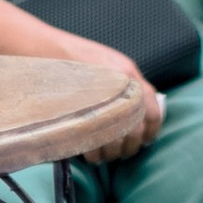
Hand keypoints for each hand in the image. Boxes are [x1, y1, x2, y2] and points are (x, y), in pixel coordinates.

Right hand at [51, 36, 161, 154]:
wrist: (49, 49)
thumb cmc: (80, 57)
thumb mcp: (112, 64)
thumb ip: (129, 85)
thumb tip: (141, 113)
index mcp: (131, 75)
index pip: (153, 112)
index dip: (151, 131)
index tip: (145, 141)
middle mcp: (120, 88)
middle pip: (136, 131)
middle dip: (130, 147)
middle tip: (122, 152)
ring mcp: (100, 101)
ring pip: (116, 141)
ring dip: (112, 153)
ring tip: (105, 153)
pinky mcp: (80, 114)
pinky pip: (93, 143)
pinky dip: (94, 154)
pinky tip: (91, 153)